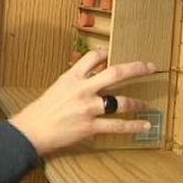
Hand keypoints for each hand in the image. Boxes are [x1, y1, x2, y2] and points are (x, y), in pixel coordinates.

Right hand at [9, 49, 155, 155]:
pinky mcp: (90, 126)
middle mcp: (82, 89)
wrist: (32, 129)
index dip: (105, 53)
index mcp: (71, 77)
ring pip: (121, 102)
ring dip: (137, 103)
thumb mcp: (57, 87)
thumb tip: (93, 78)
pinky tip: (144, 125)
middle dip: (136, 69)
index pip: (92, 57)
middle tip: (150, 67)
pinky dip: (133, 126)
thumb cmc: (42, 109)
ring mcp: (88, 108)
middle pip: (115, 74)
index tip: (112, 54)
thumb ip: (75, 82)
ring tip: (146, 104)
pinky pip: (117, 125)